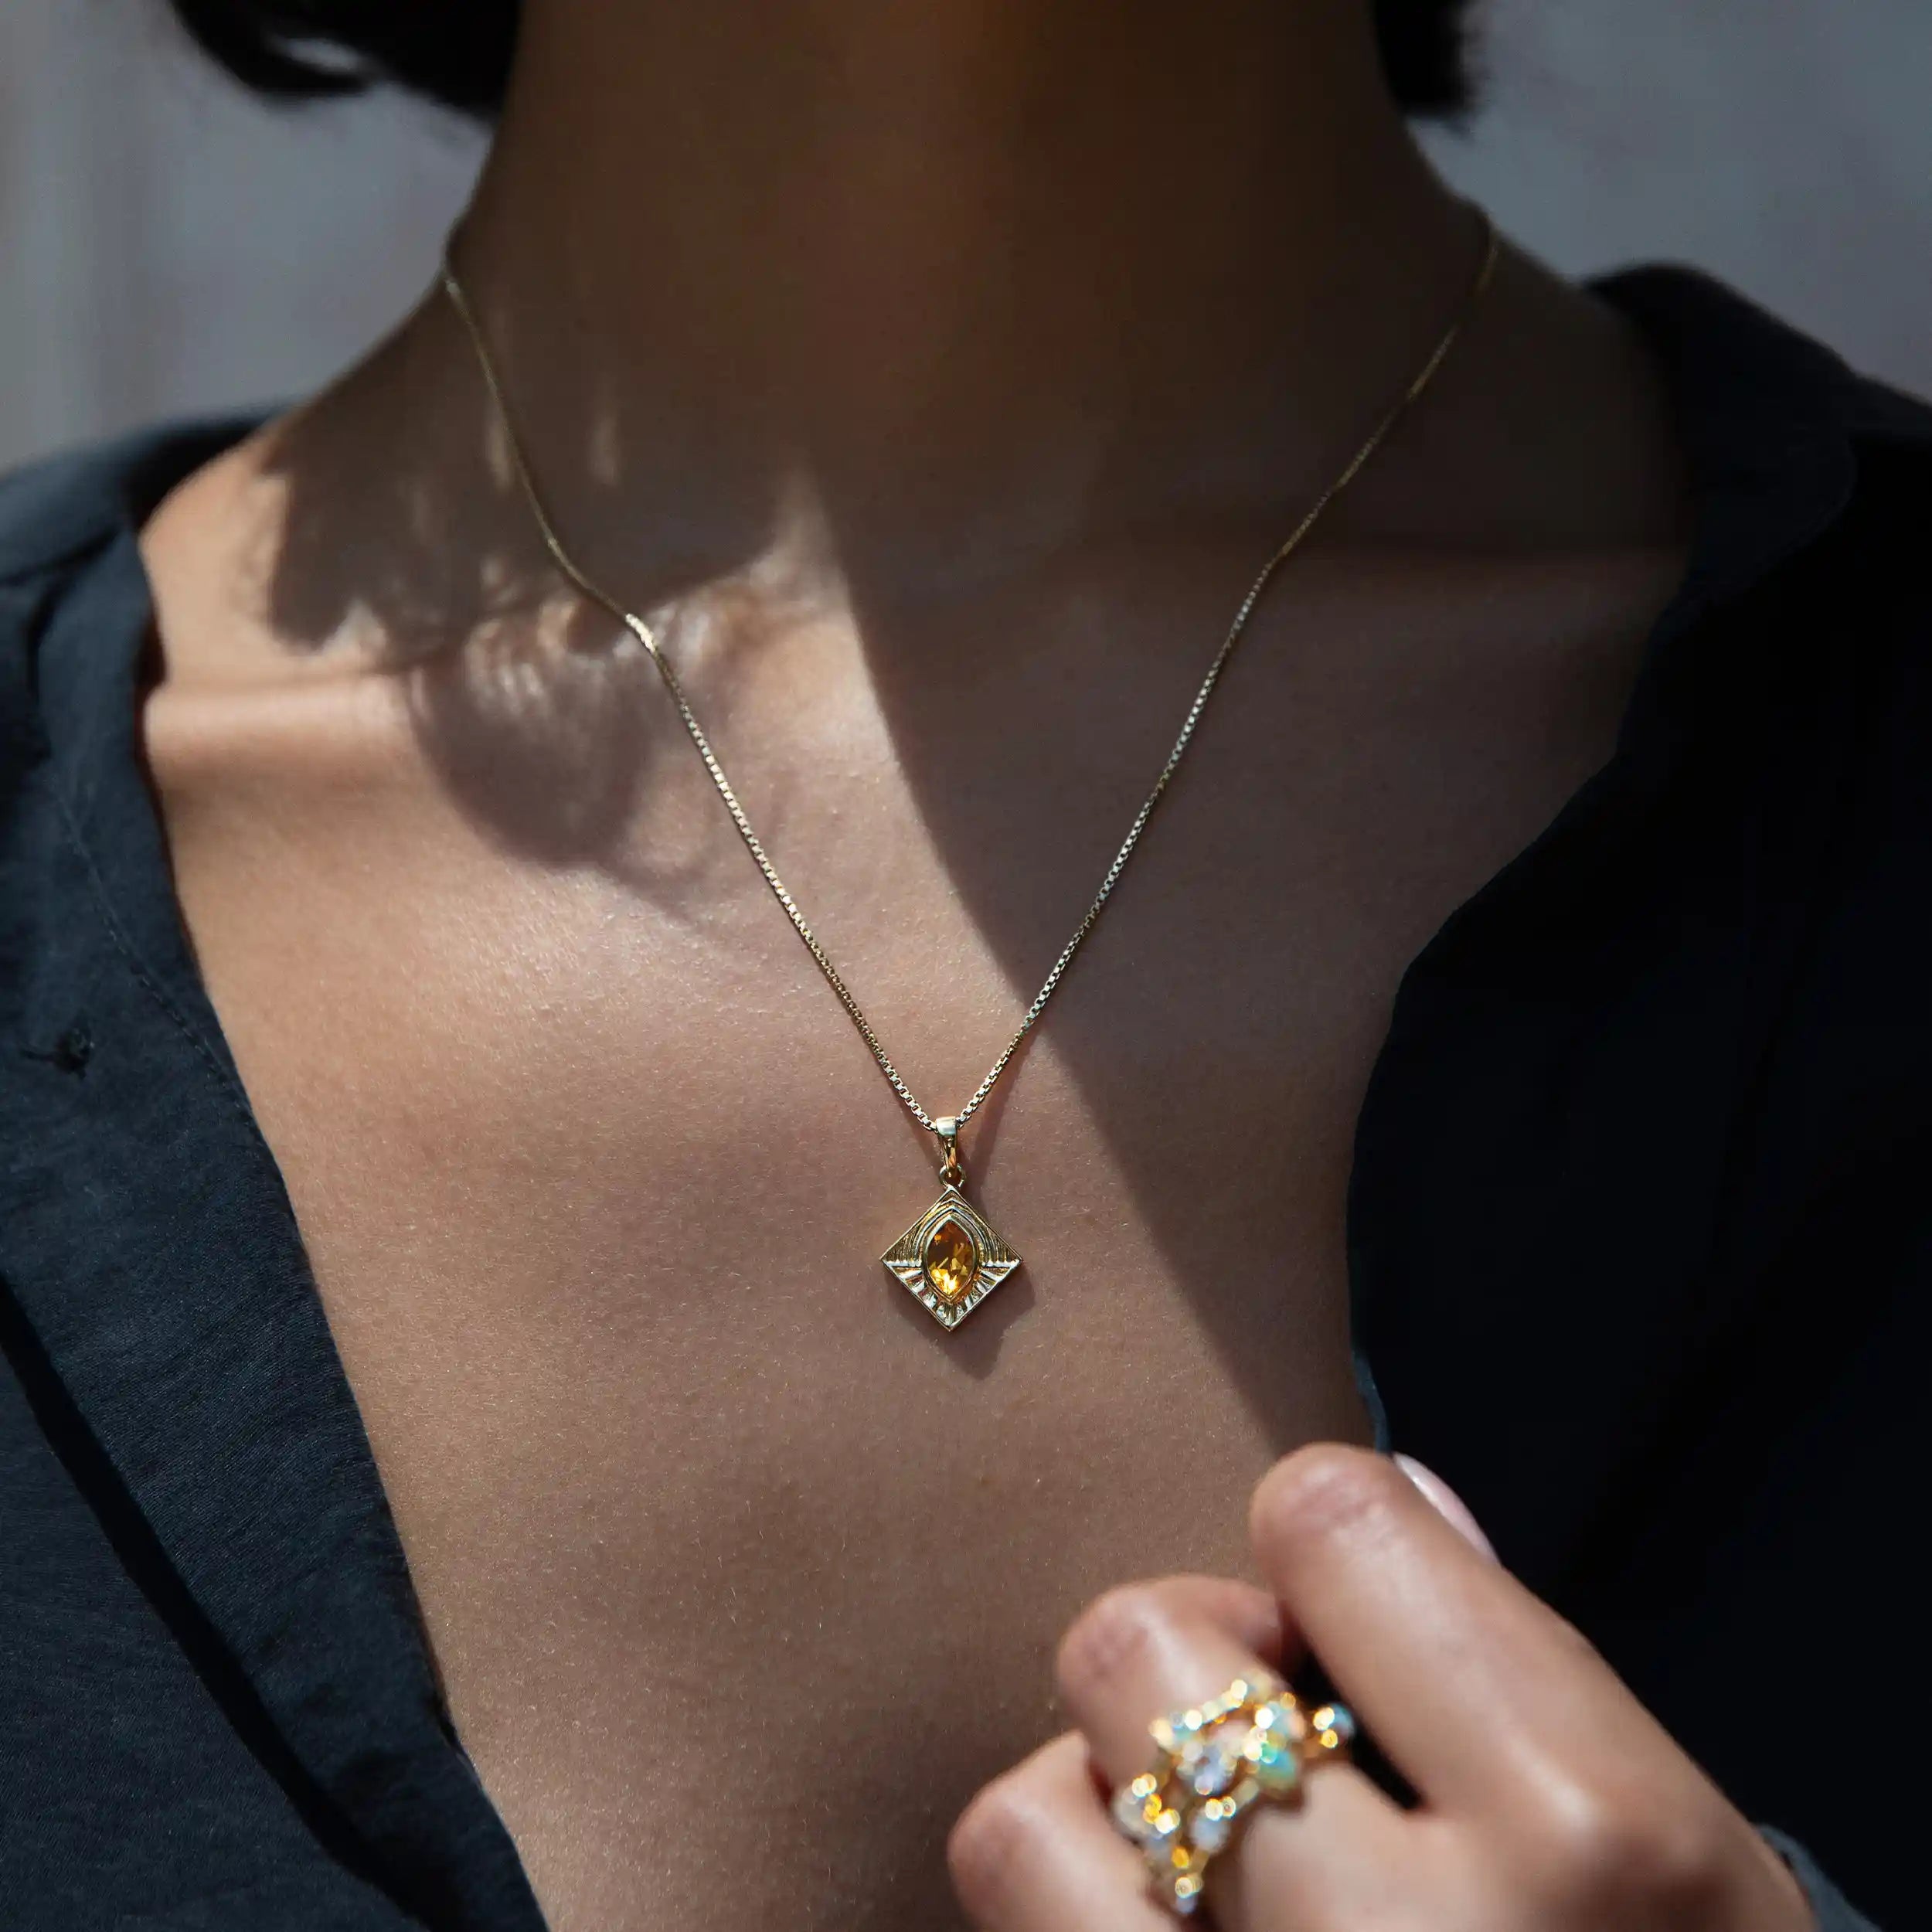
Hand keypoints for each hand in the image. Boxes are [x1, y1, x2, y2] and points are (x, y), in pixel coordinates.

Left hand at [949, 1445, 1811, 1930]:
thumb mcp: (1691, 1885)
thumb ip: (1536, 1683)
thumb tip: (1394, 1498)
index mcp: (1592, 1849)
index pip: (1328, 1518)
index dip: (1328, 1550)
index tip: (1354, 1626)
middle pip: (1129, 1645)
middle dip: (1187, 1667)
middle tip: (1264, 1742)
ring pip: (1020, 1826)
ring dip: (1095, 1826)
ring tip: (1197, 1879)